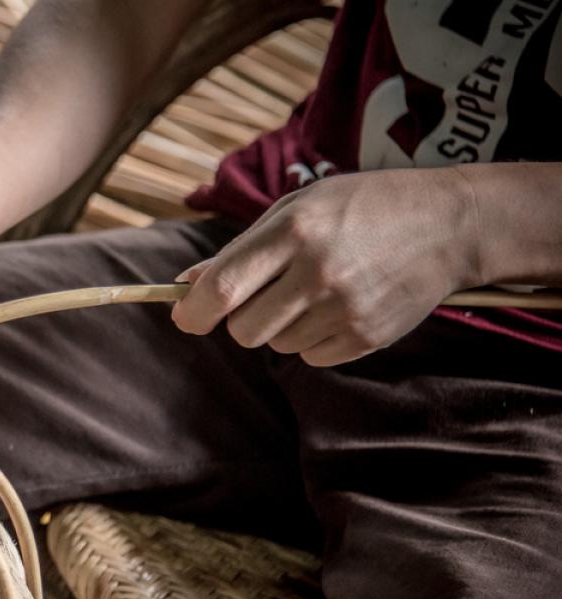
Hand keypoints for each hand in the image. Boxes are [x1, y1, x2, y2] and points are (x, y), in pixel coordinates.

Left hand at [171, 168, 481, 365]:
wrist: (448, 224)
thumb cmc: (361, 208)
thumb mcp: (298, 208)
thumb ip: (240, 250)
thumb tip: (185, 286)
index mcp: (295, 231)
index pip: (223, 289)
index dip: (193, 312)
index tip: (184, 318)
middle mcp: (318, 272)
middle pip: (243, 329)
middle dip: (240, 319)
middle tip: (264, 295)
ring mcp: (346, 309)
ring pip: (276, 344)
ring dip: (281, 325)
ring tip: (316, 290)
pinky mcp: (368, 337)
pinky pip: (312, 357)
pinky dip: (314, 339)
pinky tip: (340, 306)